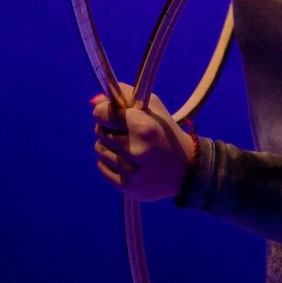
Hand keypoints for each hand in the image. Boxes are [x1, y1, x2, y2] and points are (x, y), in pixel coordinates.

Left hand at [91, 84, 196, 201]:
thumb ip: (126, 96)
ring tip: (128, 147)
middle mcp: (136, 149)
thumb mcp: (154, 108)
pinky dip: (110, 162)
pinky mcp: (126, 186)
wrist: (186, 169)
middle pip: (99, 131)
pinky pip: (102, 167)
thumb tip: (95, 100)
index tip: (112, 113)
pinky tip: (127, 161)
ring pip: (99, 149)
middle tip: (125, 130)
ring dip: (109, 145)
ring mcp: (130, 171)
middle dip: (108, 128)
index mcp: (144, 127)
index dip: (104, 111)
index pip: (101, 114)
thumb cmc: (166, 133)